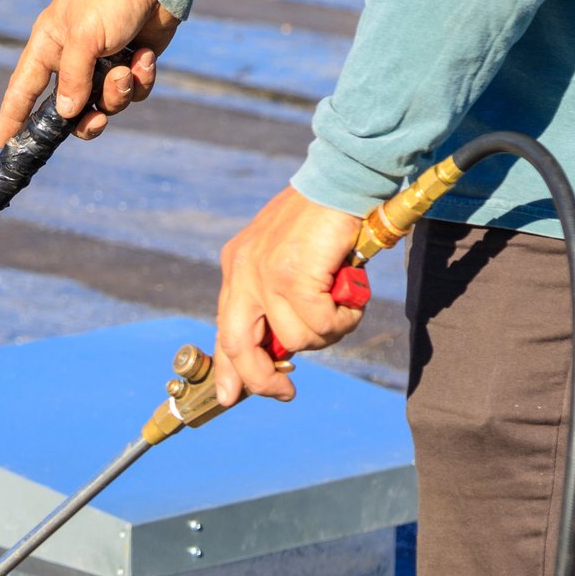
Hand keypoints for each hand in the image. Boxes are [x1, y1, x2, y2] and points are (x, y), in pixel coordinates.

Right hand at [0, 0, 178, 144]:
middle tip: (97, 119)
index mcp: (48, 47)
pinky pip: (133, 92)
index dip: (12, 117)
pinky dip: (141, 79)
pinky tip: (145, 56)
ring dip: (118, 93)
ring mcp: (102, 65)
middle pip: (69, 112)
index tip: (4, 143)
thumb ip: (73, 78)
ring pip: (106, 105)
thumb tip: (66, 114)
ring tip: (127, 70)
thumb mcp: (84, 37)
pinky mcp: (131, 65)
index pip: (23, 89)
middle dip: (86, 119)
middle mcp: (72, 60)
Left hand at [214, 186, 365, 404]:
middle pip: (238, 346)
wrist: (345, 178)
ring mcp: (265, 274)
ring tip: (343, 305)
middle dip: (260, 379)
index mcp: (238, 265)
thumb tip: (282, 349)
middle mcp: (243, 270)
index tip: (228, 397)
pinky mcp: (292, 276)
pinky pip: (319, 325)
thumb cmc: (325, 219)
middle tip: (284, 391)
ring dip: (328, 333)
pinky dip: (343, 319)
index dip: (227, 369)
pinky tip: (350, 294)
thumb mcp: (290, 259)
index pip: (223, 329)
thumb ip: (278, 298)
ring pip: (294, 340)